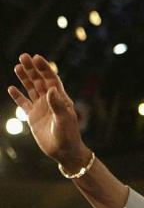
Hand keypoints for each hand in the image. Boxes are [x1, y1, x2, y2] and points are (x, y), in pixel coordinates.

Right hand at [8, 54, 89, 170]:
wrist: (64, 151)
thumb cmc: (68, 135)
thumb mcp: (64, 120)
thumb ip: (57, 105)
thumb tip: (51, 89)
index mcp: (61, 98)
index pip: (51, 79)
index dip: (44, 68)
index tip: (36, 57)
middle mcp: (51, 100)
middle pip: (40, 80)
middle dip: (32, 68)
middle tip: (23, 56)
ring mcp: (41, 108)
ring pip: (31, 89)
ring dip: (24, 78)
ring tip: (17, 66)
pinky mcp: (33, 117)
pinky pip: (24, 103)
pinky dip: (17, 96)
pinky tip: (11, 88)